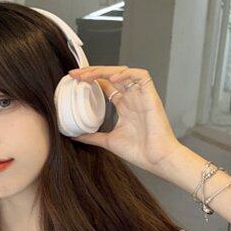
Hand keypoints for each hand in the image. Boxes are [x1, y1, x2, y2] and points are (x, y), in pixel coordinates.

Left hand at [65, 65, 181, 173]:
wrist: (156, 159)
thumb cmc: (139, 151)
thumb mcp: (108, 141)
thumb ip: (92, 136)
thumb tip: (74, 135)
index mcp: (124, 106)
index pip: (106, 85)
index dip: (91, 79)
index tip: (74, 80)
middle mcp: (132, 98)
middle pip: (111, 76)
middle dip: (93, 72)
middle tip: (75, 74)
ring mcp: (141, 96)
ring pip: (123, 72)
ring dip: (105, 70)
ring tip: (87, 75)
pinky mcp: (151, 96)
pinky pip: (140, 76)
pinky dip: (126, 74)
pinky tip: (112, 79)